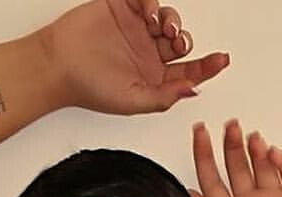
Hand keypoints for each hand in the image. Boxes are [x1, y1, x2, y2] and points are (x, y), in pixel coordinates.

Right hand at [38, 0, 228, 116]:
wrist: (59, 65)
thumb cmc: (89, 87)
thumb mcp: (133, 102)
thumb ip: (164, 97)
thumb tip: (193, 91)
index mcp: (154, 78)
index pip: (187, 72)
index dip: (207, 66)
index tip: (222, 61)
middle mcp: (148, 53)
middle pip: (180, 42)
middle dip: (185, 40)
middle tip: (178, 42)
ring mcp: (137, 29)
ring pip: (168, 19)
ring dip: (172, 21)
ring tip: (162, 27)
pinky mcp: (123, 7)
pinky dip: (152, 3)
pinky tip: (146, 14)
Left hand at [187, 118, 281, 196]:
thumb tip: (185, 194)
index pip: (211, 179)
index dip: (204, 154)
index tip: (200, 131)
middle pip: (236, 167)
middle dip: (231, 144)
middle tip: (230, 125)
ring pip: (261, 166)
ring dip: (255, 149)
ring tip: (252, 137)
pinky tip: (273, 152)